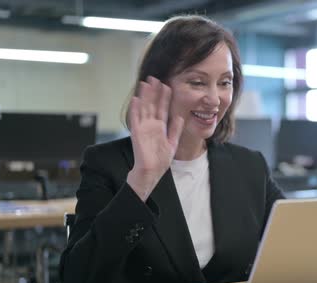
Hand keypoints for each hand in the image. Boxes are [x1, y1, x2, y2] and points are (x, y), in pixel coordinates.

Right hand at [127, 76, 183, 200]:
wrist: (151, 172)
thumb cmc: (160, 160)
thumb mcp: (172, 143)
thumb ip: (175, 129)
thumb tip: (180, 117)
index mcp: (160, 127)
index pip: (163, 108)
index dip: (164, 97)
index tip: (167, 84)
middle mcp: (151, 125)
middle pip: (152, 105)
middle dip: (154, 92)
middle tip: (154, 77)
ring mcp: (144, 128)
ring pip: (144, 109)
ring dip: (144, 96)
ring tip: (145, 83)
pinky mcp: (137, 134)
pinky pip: (136, 120)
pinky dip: (136, 110)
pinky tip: (136, 99)